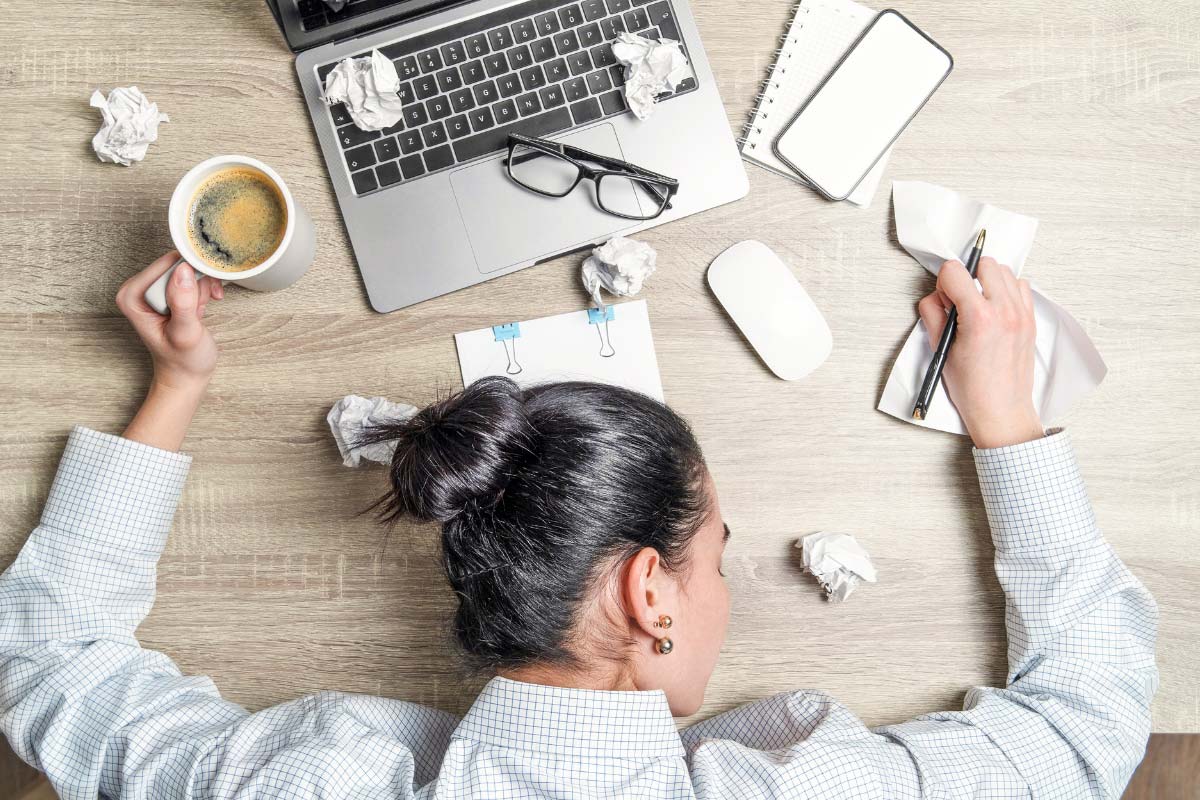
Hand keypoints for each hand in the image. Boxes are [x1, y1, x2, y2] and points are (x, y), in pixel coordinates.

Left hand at [116, 251, 224, 394]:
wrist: (186, 374)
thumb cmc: (183, 360)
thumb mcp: (185, 334)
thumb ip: (183, 303)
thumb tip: (183, 271)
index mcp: (132, 295)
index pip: (166, 264)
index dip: (189, 276)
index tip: (200, 295)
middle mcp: (139, 288)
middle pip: (177, 263)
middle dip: (196, 284)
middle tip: (198, 309)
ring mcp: (154, 289)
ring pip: (188, 268)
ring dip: (202, 288)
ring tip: (198, 312)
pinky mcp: (167, 291)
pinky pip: (191, 275)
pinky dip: (204, 289)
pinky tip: (203, 307)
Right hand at [917, 257, 1043, 448]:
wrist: (1001, 410)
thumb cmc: (973, 388)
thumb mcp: (941, 350)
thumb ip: (934, 315)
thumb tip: (935, 298)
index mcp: (979, 318)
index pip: (955, 271)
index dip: (943, 282)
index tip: (944, 298)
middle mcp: (1004, 311)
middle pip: (984, 264)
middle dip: (967, 276)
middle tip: (960, 299)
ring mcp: (1022, 314)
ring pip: (1004, 271)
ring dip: (987, 281)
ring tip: (978, 303)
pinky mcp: (1030, 320)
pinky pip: (1020, 286)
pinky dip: (1006, 290)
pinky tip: (994, 309)